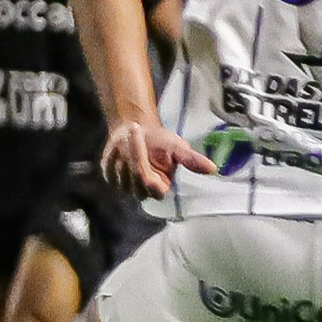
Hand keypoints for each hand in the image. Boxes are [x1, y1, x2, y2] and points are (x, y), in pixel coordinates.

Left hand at [101, 119, 216, 197]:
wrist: (136, 130)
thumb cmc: (159, 141)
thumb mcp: (177, 148)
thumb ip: (191, 160)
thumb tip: (213, 168)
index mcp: (162, 187)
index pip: (154, 189)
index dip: (148, 174)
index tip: (145, 151)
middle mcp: (143, 191)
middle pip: (136, 182)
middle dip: (135, 157)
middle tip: (137, 136)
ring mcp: (125, 186)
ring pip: (121, 176)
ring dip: (124, 155)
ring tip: (131, 141)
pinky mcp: (111, 178)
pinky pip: (108, 169)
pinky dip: (112, 155)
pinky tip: (119, 147)